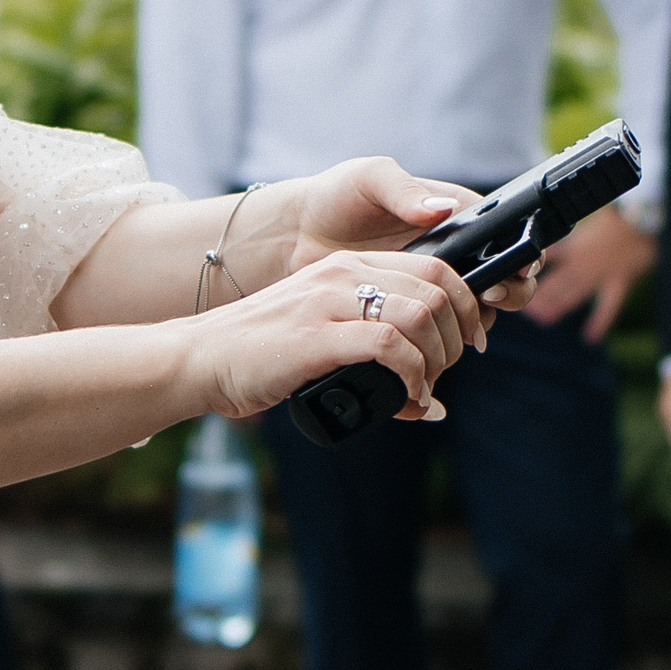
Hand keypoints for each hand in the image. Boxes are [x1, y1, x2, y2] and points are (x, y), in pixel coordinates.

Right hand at [193, 247, 488, 421]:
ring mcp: (328, 302)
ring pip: (420, 314)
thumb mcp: (322, 332)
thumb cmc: (261, 354)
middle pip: (438, 288)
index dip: (467, 305)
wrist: (202, 357)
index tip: (468, 342)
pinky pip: (391, 347)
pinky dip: (414, 376)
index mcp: (346, 266)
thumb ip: (373, 350)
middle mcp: (341, 274)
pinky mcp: (317, 336)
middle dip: (458, 335)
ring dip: (439, 358)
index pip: (434, 266)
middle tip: (448, 370)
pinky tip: (409, 395)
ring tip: (425, 385)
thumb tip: (430, 404)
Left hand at [284, 159, 541, 319]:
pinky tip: (438, 337)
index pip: (505, 233)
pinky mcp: (416, 307)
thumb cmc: (336, 196)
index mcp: (452, 212)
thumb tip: (440, 209)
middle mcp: (453, 250)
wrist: (298, 236)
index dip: (520, 252)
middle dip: (511, 290)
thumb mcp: (369, 178)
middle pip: (507, 277)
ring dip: (480, 317)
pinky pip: (447, 327)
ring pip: (481, 307)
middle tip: (488, 295)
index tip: (515, 267)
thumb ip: (403, 190)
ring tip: (460, 319)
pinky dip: (450, 335)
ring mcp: (436, 282)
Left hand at [524, 207, 654, 341]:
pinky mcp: (620, 282)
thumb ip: (566, 222)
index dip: (529, 267)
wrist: (644, 221)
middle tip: (522, 308)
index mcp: (574, 245)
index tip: (515, 277)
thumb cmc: (619, 217)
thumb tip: (546, 216)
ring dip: (558, 306)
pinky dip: (599, 322)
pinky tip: (590, 338)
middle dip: (539, 294)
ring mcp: (601, 274)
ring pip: (574, 294)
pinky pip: (608, 306)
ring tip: (542, 319)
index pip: (546, 258)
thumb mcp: (587, 218)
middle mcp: (583, 261)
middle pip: (556, 280)